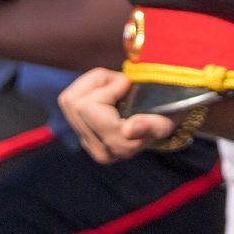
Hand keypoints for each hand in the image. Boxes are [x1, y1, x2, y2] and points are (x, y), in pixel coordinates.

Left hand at [58, 68, 181, 162]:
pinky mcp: (80, 133)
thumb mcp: (166, 119)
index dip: (107, 87)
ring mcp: (88, 143)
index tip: (129, 84)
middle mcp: (100, 150)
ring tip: (113, 87)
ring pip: (67, 101)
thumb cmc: (166, 114)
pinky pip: (67, 103)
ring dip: (90, 85)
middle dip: (97, 83)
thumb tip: (129, 130)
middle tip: (122, 83)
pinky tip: (105, 93)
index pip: (88, 107)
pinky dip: (85, 89)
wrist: (163, 120)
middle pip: (74, 103)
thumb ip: (151, 125)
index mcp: (119, 146)